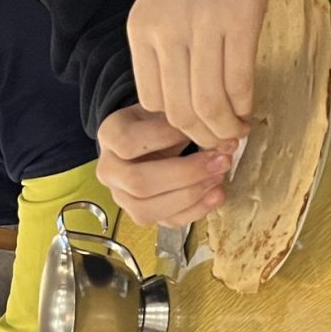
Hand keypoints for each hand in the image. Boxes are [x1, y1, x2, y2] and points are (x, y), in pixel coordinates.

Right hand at [96, 106, 234, 228]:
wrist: (149, 138)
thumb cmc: (158, 121)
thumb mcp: (165, 109)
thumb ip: (184, 120)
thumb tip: (222, 139)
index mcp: (110, 136)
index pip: (128, 143)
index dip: (166, 138)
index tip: (200, 129)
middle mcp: (108, 171)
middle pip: (138, 182)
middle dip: (184, 174)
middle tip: (220, 161)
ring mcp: (122, 197)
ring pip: (147, 210)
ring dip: (189, 196)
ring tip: (218, 178)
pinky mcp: (141, 215)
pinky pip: (165, 222)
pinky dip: (194, 212)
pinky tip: (215, 196)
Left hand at [127, 0, 283, 148]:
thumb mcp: (165, 0)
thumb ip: (167, 43)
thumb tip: (184, 96)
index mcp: (142, 29)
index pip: (152, 103)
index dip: (176, 128)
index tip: (196, 133)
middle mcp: (165, 30)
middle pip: (179, 112)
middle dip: (203, 139)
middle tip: (223, 144)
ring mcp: (201, 24)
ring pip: (208, 106)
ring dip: (226, 129)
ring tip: (239, 132)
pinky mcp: (238, 16)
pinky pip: (239, 82)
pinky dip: (246, 105)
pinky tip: (251, 107)